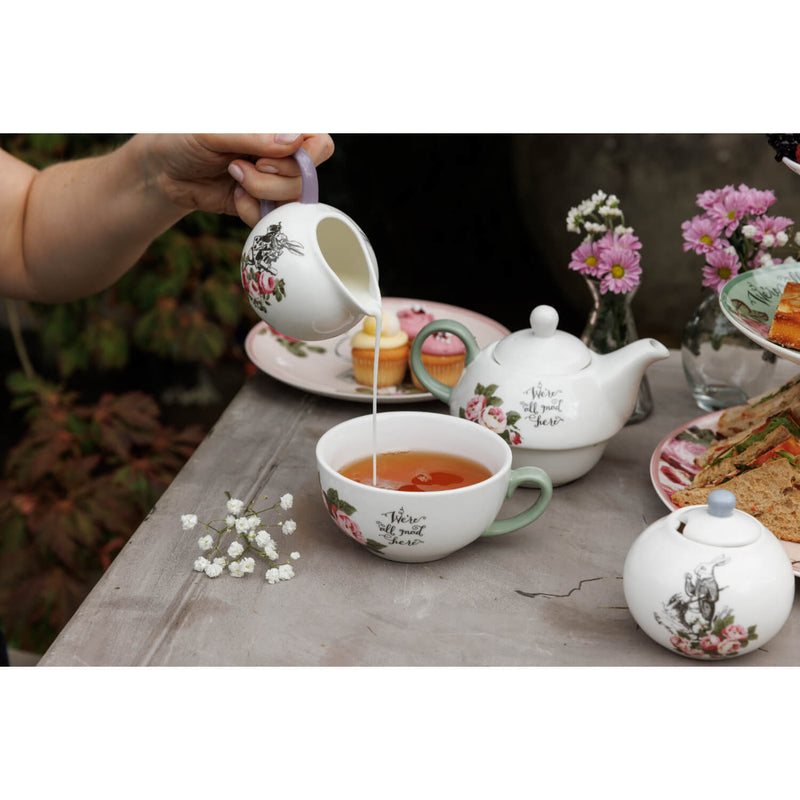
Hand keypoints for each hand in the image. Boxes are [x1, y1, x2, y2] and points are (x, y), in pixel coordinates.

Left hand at [144, 133, 334, 226]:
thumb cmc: (183, 138)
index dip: (308, 154)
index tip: (274, 157)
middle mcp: (282, 152)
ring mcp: (275, 181)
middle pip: (307, 174)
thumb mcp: (213, 132)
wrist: (162, 173)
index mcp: (276, 125)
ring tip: (234, 177)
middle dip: (275, 177)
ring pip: (294, 199)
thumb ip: (253, 134)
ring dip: (262, 193)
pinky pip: (276, 218)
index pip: (319, 141)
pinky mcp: (264, 205)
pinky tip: (236, 198)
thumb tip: (293, 140)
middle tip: (241, 167)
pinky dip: (255, 212)